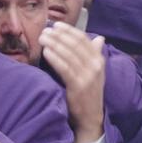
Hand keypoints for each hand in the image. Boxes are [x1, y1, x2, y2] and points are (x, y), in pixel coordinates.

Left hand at [40, 23, 105, 142]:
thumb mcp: (95, 72)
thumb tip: (99, 38)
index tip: (56, 25)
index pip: (83, 39)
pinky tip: (46, 52)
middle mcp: (95, 66)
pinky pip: (64, 68)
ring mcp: (87, 76)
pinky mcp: (78, 85)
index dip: (69, 30)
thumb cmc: (89, 93)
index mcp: (99, 60)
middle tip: (45, 30)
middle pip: (74, 44)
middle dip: (58, 35)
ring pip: (68, 54)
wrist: (91, 117)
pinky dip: (55, 57)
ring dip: (54, 43)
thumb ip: (94, 54)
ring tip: (42, 38)